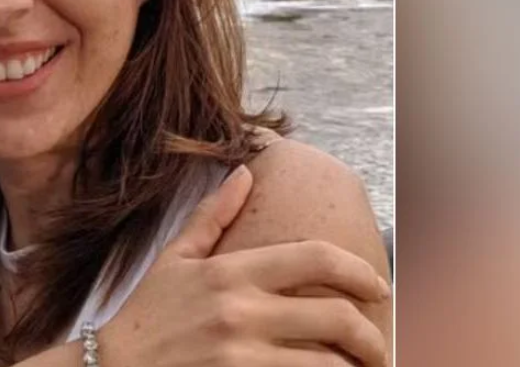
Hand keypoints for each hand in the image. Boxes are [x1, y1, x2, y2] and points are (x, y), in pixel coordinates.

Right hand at [99, 165, 390, 365]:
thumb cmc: (142, 318)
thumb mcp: (172, 261)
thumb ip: (212, 217)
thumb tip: (244, 172)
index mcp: (230, 272)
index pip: (314, 258)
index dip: (357, 271)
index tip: (377, 286)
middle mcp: (240, 311)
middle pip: (334, 316)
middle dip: (369, 335)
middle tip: (376, 345)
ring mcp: (241, 356)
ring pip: (326, 364)